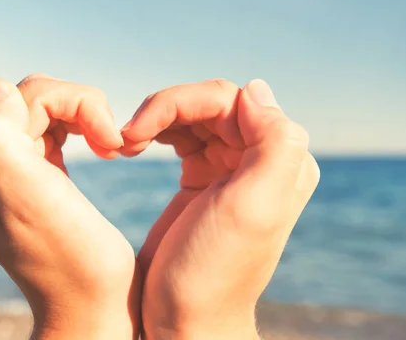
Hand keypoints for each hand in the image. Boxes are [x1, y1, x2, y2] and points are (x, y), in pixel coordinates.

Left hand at [0, 75, 140, 339]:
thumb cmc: (72, 258)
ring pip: (52, 108)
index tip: (110, 144)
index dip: (74, 105)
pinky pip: (61, 128)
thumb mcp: (27, 197)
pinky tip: (106, 149)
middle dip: (82, 109)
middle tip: (114, 145)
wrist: (94, 305)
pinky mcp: (43, 175)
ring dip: (88, 118)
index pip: (23, 97)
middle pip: (37, 97)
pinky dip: (88, 128)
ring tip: (114, 148)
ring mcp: (15, 168)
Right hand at [121, 79, 319, 338]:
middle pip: (209, 103)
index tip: (138, 131)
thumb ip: (275, 142)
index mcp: (280, 160)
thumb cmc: (211, 272)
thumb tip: (254, 89)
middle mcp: (260, 157)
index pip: (230, 100)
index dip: (181, 103)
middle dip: (164, 111)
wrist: (184, 320)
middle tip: (125, 138)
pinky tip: (134, 146)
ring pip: (193, 114)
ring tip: (125, 144)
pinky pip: (181, 133)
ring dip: (156, 120)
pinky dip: (155, 131)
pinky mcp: (202, 176)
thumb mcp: (252, 209)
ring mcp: (230, 165)